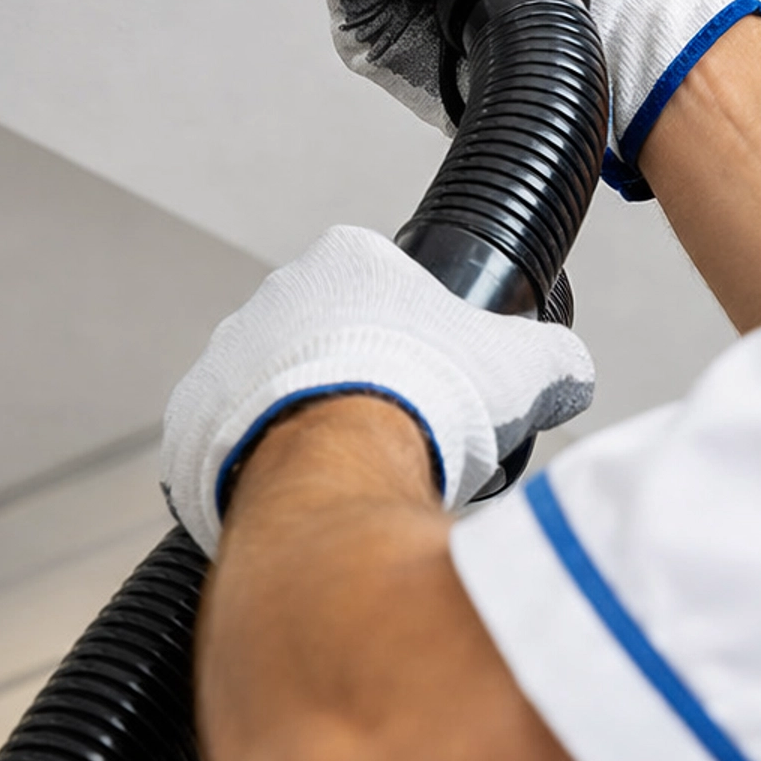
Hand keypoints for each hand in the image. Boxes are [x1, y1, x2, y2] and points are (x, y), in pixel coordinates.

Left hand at [160, 222, 594, 555]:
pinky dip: (261, 472)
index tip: (433, 375)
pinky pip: (229, 446)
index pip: (381, 282)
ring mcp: (224, 357)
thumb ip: (553, 358)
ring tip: (352, 475)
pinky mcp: (190, 423)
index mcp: (345, 261)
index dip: (415, 332)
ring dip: (306, 425)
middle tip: (398, 431)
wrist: (336, 464)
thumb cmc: (419, 398)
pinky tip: (304, 500)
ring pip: (274, 391)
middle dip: (359, 380)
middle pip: (325, 337)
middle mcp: (273, 298)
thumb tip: (569, 370)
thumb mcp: (522, 366)